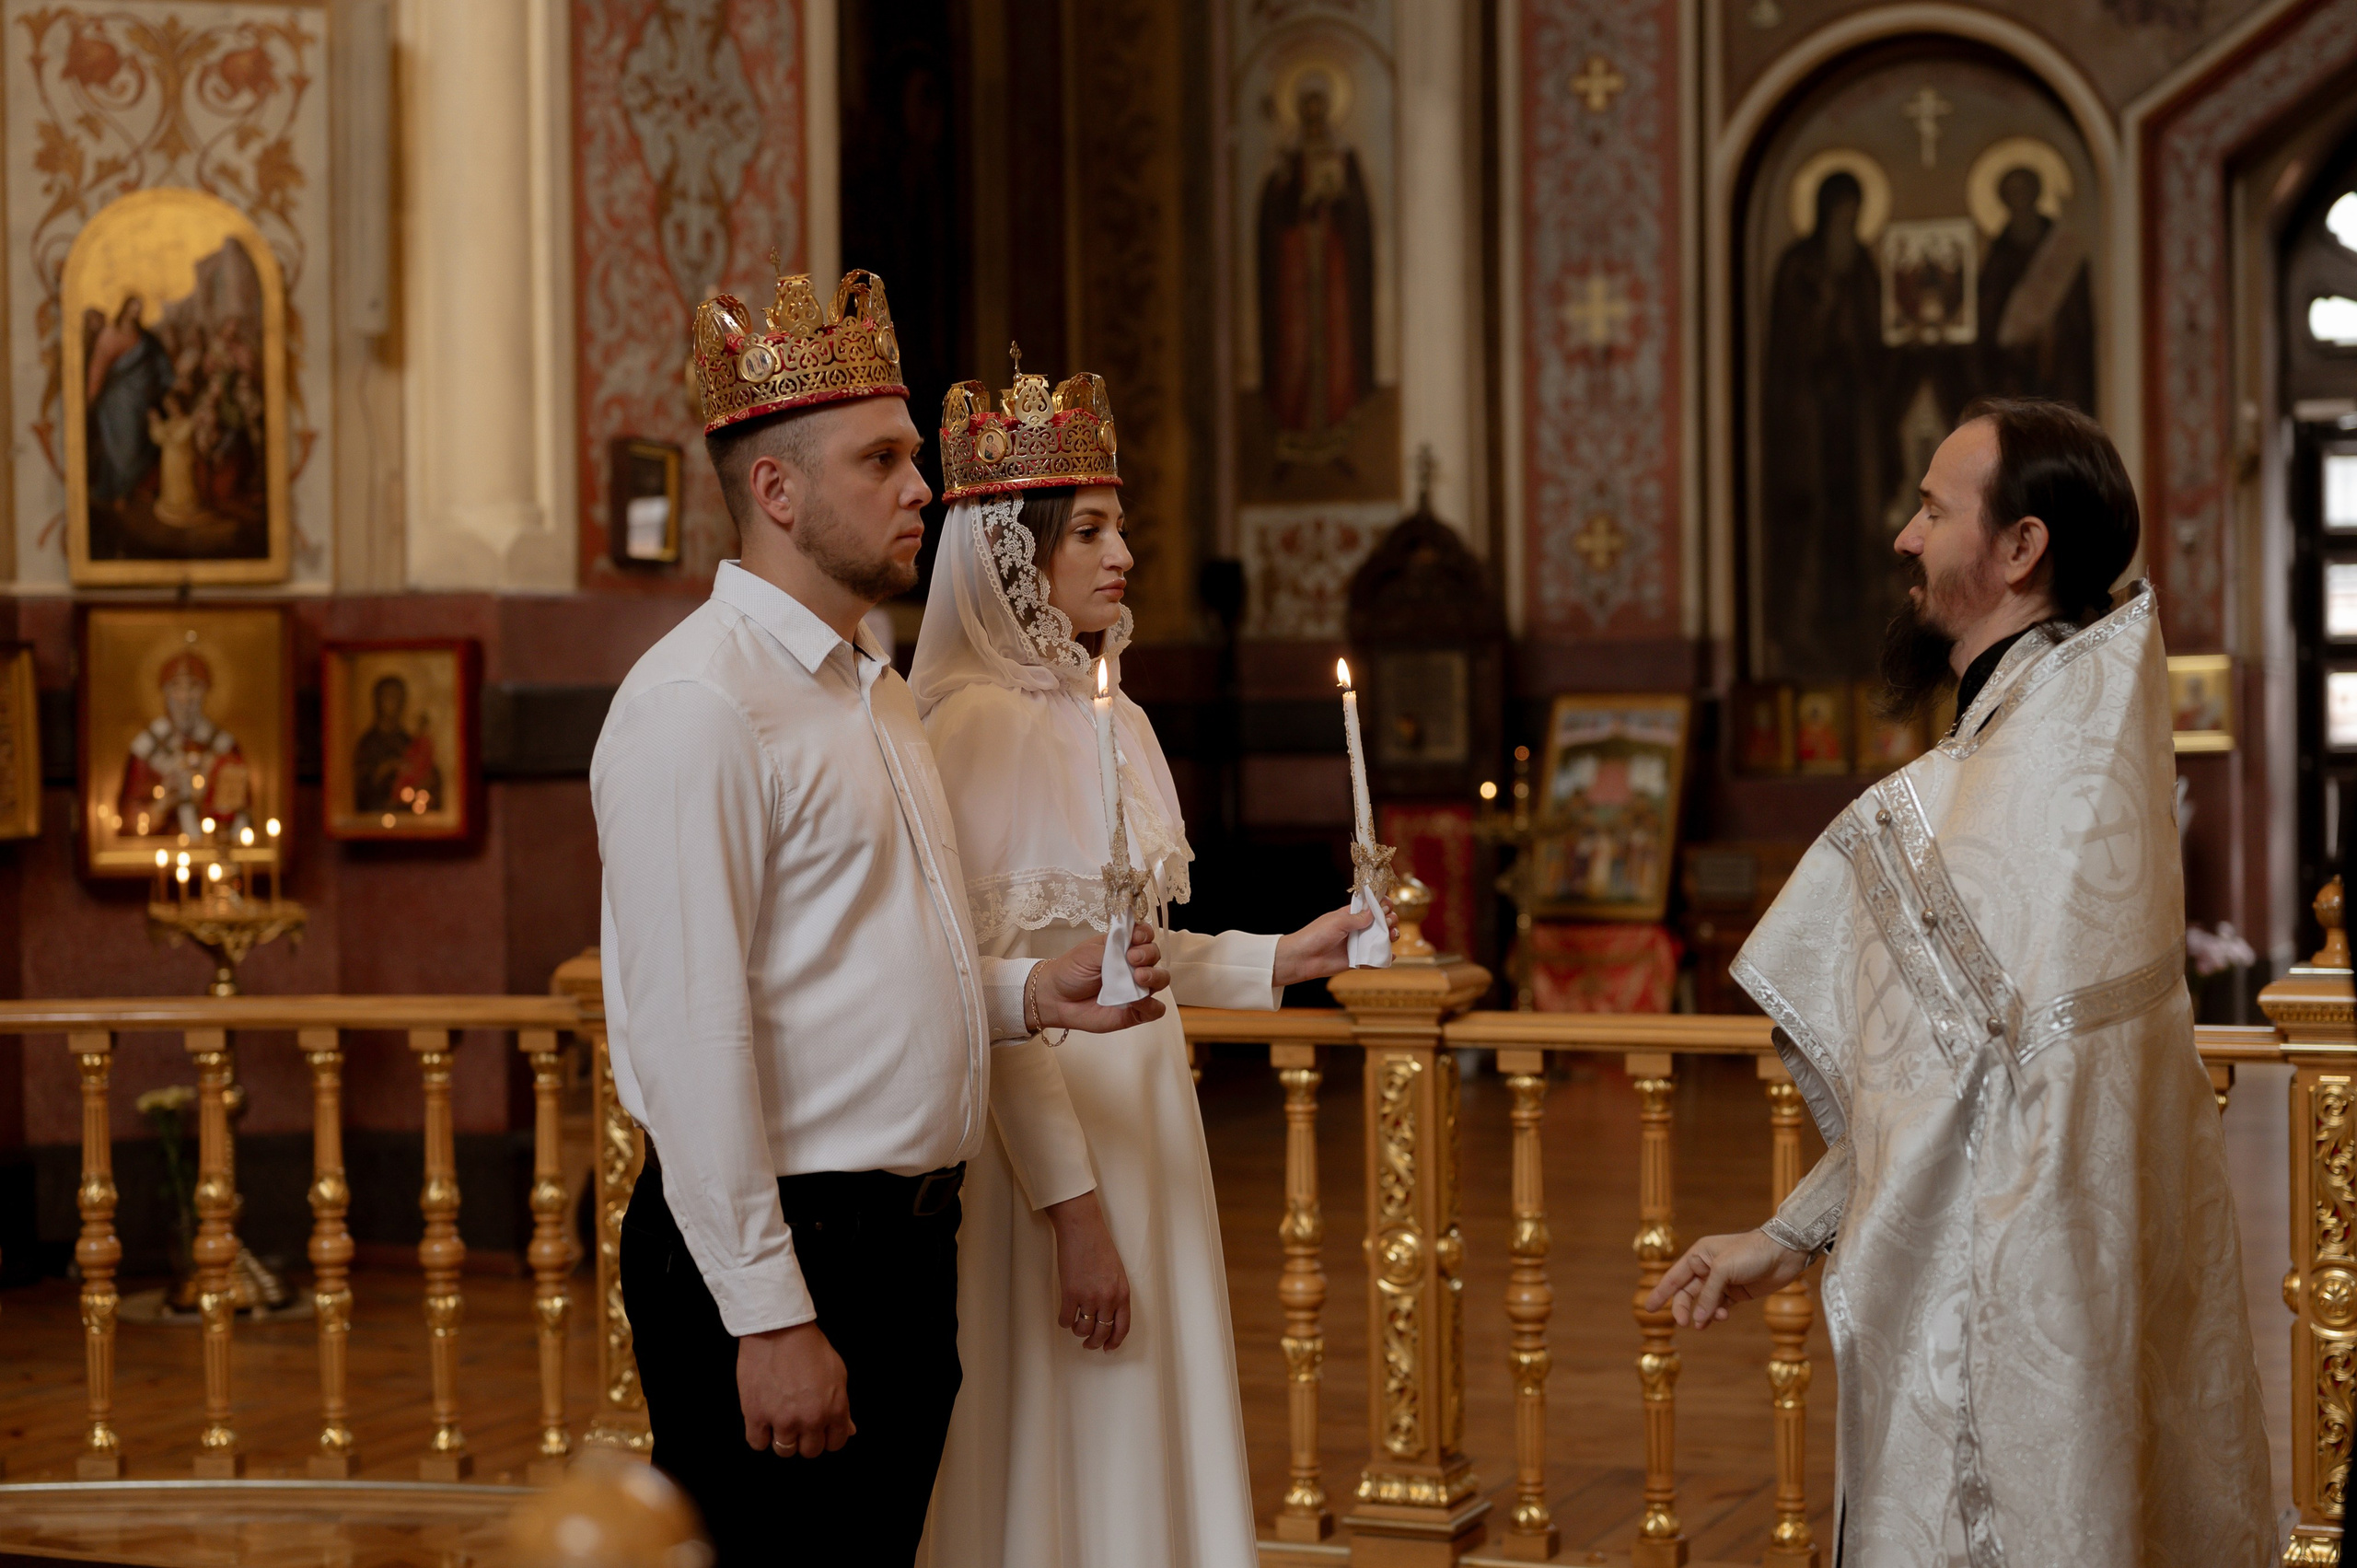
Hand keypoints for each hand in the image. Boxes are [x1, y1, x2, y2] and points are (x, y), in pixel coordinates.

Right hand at [737, 1321, 853, 1456]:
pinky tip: (763, 1421)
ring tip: (780, 1420)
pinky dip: (760, 1436)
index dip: (827, 1437)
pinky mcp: (756, 1415)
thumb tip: (849, 1430)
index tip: (819, 1430)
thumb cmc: (810, 1347)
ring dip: (783, 1439)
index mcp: (835, 1409)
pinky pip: (757, 1444)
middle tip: (799, 1422)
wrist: (778, 1329)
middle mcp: (810, 1419)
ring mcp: (782, 1419)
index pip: (835, 1443)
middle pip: (810, 1451)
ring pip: (784, 1450)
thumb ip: (843, 1406)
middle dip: (806, 1439)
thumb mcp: (837, 1373)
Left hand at [1033, 922, 1169, 1033]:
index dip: (1145, 935)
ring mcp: (1136, 989)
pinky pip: (1155, 1010)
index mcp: (1123, 948)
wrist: (1056, 998)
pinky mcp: (1136, 1011)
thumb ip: (1112, 949)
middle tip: (1132, 959)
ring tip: (1138, 977)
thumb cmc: (1070, 972)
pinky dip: (1151, 1005)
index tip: (1136, 938)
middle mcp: (1134, 967)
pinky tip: (1137, 1001)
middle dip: (1148, 955)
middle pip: (1155, 956)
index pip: (1146, 936)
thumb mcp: (1089, 953)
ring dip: (1155, 976)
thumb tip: (1132, 948)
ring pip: (1161, 980)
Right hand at [1044, 1190, 1130, 1350]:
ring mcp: (1088, 1297)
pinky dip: (1064, 1322)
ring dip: (1078, 1331)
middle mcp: (1108, 1298)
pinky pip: (1066, 1319)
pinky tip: (1064, 1317)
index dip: (1114, 1342)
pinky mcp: (1070, 1293)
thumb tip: (1107, 1314)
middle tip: (1088, 1343)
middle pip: (1102, 1332)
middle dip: (1094, 1342)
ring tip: (1076, 1326)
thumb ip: (1115, 1294)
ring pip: (1083, 1329)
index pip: (1122, 1327)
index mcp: (1122, 1293)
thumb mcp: (1117, 1272)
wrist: (1083, 1229)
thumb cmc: (1100, 1246)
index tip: (1108, 1349)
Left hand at [1271, 898, 1400, 987]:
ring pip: (1380, 940)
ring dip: (1390, 937)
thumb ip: (1357, 918)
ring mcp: (1358, 945)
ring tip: (1392, 936)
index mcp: (1351, 915)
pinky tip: (1390, 955)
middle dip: (1390, 920)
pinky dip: (1384, 958)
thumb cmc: (1316, 935)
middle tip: (1389, 922)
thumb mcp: (1337, 922)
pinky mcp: (1357, 961)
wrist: (1303, 958)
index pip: (1371, 907)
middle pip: (1380, 923)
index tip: (1387, 906)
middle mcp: (1357, 929)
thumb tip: (1375, 912)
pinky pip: (1374, 960)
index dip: (1382, 905)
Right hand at [1643, 1229, 1810, 1330]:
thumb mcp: (1724, 1270)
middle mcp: (1708, 1268)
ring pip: (1704, 1302)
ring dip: (1703, 1313)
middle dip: (1684, 1308)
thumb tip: (1697, 1319)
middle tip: (1683, 1323)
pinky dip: (1716, 1315)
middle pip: (1688, 1293)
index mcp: (1699, 1255)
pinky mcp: (1737, 1292)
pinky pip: (1719, 1307)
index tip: (1649, 1308)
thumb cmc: (1751, 1253)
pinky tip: (1720, 1318)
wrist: (1784, 1254)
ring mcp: (1723, 1281)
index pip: (1674, 1277)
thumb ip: (1708, 1295)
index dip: (1661, 1293)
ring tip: (1707, 1322)